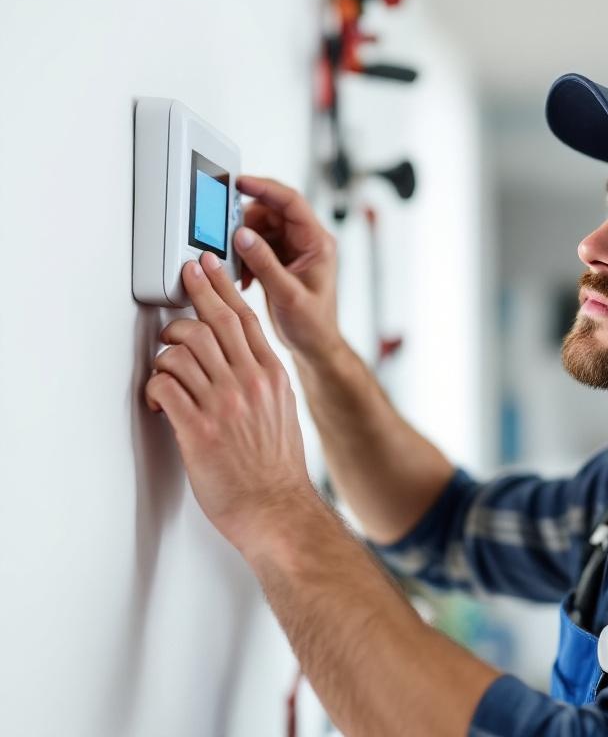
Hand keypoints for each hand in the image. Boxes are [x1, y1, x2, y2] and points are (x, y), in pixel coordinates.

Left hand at [145, 251, 312, 551]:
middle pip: (214, 322)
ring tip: (166, 364)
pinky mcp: (198, 429)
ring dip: (167, 351)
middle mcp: (249, 383)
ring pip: (184, 350)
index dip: (222, 287)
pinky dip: (156, 385)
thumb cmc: (277, 469)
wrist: (276, 508)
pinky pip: (167, 386)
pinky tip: (160, 397)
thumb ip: (263, 381)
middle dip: (194, 294)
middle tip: (183, 278)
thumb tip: (242, 360)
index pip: (245, 318)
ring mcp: (223, 404)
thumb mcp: (283, 412)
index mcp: (271, 377)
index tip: (209, 267)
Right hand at [233, 176, 341, 362]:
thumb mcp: (287, 295)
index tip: (240, 182)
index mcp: (318, 242)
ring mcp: (295, 249)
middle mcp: (308, 241)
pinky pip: (259, 244)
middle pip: (273, 211)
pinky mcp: (283, 260)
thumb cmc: (312, 324)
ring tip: (238, 264)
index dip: (265, 188)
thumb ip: (265, 264)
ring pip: (263, 227)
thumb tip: (242, 236)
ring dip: (244, 241)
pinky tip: (246, 276)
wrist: (315, 345)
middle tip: (227, 236)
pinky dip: (246, 255)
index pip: (291, 202)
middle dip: (247, 221)